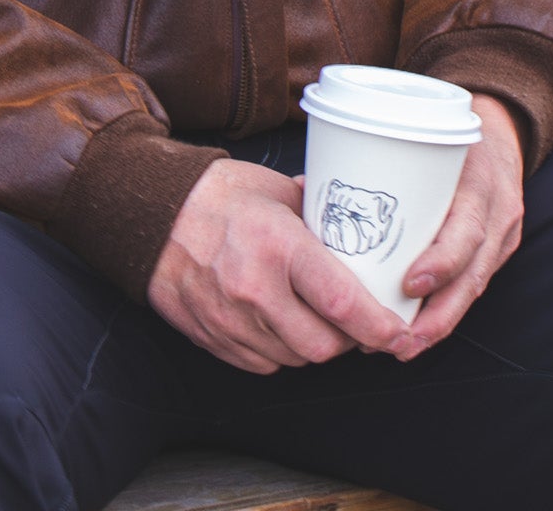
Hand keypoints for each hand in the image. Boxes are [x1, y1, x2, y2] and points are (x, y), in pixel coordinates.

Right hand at [148, 156, 412, 374]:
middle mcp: (254, 289)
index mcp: (278, 246)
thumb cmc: (219, 195)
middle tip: (357, 322)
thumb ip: (322, 215)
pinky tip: (280, 321)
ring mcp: (230, 320)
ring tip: (316, 316)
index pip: (341, 301)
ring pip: (294, 359)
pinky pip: (263, 363)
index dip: (378, 326)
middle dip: (348, 341)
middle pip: (322, 345)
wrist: (152, 213)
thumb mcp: (277, 190)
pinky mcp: (213, 339)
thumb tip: (364, 227)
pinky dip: (280, 350)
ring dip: (313, 345)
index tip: (400, 333)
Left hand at [396, 94, 524, 356]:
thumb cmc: (448, 129)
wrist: (500, 128)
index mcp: (478, 181)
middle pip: (473, 276)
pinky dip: (447, 309)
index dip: (441, 263)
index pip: (468, 230)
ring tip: (402, 347)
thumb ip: (378, 162)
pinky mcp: (499, 251)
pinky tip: (418, 329)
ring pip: (475, 289)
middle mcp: (497, 214)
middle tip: (397, 340)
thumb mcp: (424, 134)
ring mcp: (503, 236)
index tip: (409, 285)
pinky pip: (475, 285)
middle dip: (436, 316)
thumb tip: (305, 188)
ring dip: (438, 323)